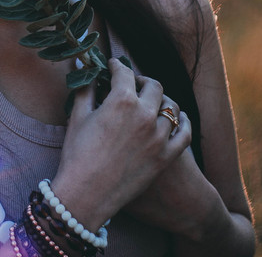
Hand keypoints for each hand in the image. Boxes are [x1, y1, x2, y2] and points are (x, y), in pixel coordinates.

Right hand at [48, 59, 192, 229]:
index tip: (113, 67)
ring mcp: (159, 137)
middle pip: (153, 86)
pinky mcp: (166, 157)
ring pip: (171, 107)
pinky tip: (177, 118)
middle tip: (133, 84)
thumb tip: (82, 66)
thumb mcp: (77, 117)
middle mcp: (145, 114)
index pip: (124, 73)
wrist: (86, 195)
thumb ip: (84, 88)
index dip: (117, 67)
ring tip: (153, 102)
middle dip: (141, 81)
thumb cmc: (77, 155)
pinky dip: (182, 122)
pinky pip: (184, 133)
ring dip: (161, 100)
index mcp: (122, 101)